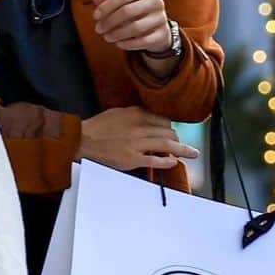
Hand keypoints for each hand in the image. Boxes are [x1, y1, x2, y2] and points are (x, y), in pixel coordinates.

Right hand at [76, 105, 198, 171]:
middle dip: (177, 139)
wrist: (82, 140)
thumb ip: (135, 114)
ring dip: (182, 150)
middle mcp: (140, 127)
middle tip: (181, 146)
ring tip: (192, 154)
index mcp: (136, 114)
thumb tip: (149, 117)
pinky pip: (155, 161)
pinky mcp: (132, 159)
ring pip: (167, 145)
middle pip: (168, 132)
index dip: (170, 127)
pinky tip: (174, 161)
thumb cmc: (97, 127)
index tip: (172, 133)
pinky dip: (167, 161)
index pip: (163, 119)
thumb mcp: (118, 113)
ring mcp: (137, 144)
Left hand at [92, 0, 172, 54]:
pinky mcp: (163, 34)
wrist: (155, 26)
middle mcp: (157, 0)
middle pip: (128, 11)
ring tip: (106, 37)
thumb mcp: (120, 1)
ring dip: (117, 34)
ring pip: (135, 28)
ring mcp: (162, 18)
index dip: (106, 7)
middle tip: (98, 29)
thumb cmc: (134, 9)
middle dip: (109, 22)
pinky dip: (128, 44)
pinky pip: (143, 41)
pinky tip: (118, 44)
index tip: (95, 16)